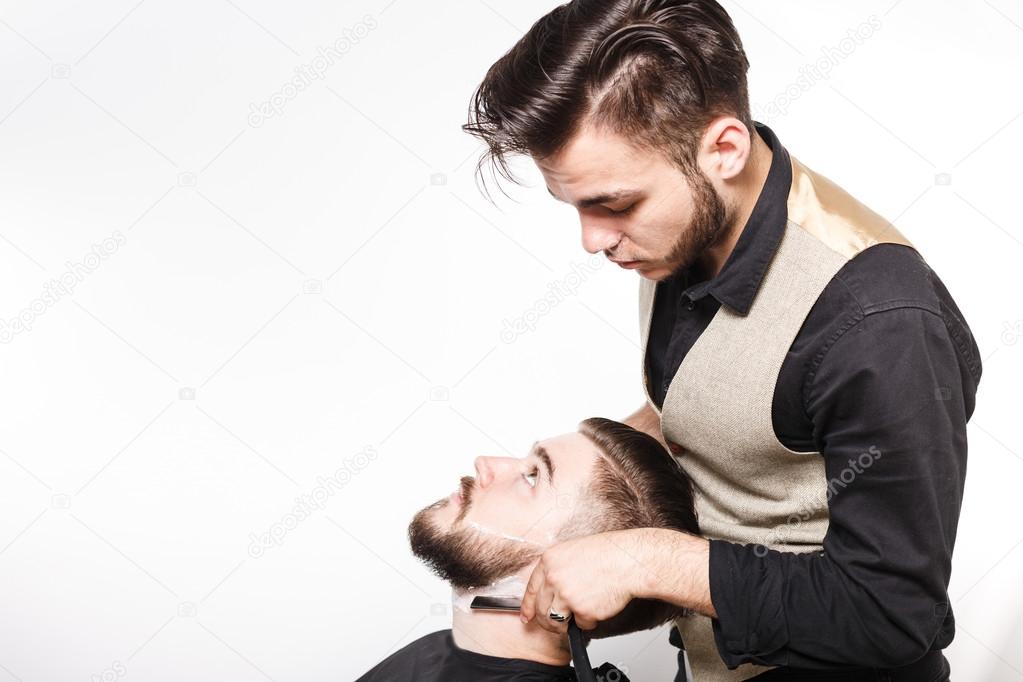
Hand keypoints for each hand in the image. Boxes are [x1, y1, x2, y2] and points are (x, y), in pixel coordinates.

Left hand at [519, 529, 645, 632]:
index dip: (528, 606)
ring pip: (556, 621)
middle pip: (542, 609)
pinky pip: (581, 625)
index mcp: (549, 561)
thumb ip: (557, 569)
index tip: (527, 617)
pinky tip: (598, 606)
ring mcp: (567, 595)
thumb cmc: (607, 554)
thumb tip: (549, 590)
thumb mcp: (572, 552)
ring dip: (566, 624)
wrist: (628, 561)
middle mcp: (554, 578)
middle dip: (548, 621)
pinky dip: (589, 621)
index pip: (531, 589)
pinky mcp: (582, 611)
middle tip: (557, 623)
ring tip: (579, 616)